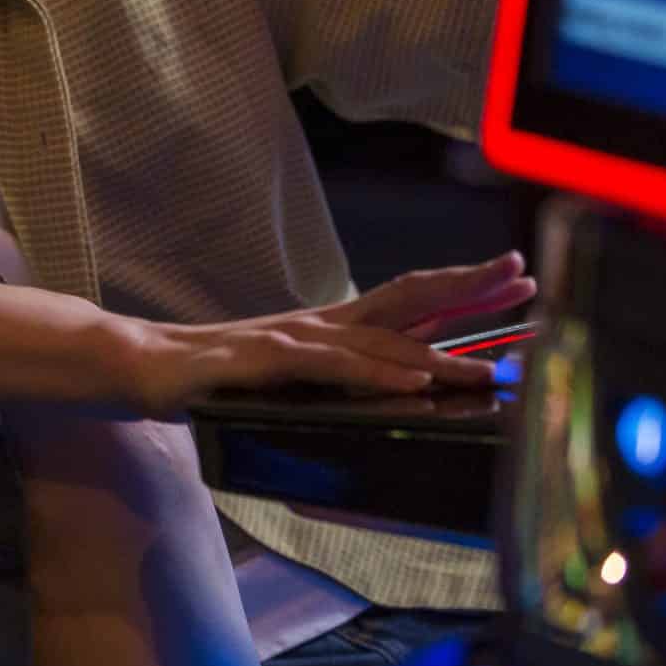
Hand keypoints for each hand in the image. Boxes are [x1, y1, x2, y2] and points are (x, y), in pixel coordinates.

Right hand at [124, 252, 532, 415]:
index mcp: (329, 327)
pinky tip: (410, 384)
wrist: (139, 361)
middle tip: (526, 277)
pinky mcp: (264, 360)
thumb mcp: (285, 376)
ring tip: (488, 368)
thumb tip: (383, 390)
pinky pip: (332, 368)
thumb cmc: (210, 374)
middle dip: (469, 289)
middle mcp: (320, 323)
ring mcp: (293, 338)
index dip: (463, 286)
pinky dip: (377, 376)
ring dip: (439, 354)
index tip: (516, 276)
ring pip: (380, 342)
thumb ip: (330, 378)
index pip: (409, 299)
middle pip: (407, 299)